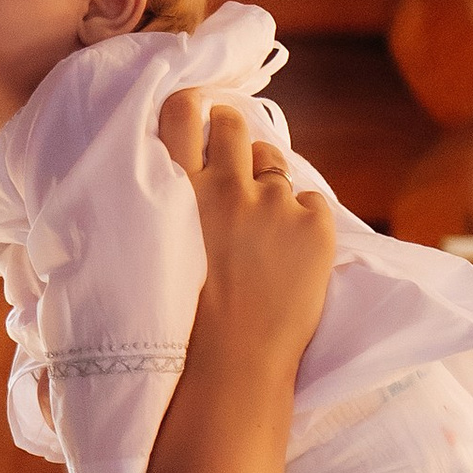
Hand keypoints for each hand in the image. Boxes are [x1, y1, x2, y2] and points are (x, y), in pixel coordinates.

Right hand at [158, 91, 333, 379]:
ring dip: (269, 184)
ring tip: (262, 226)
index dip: (192, 107)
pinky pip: (311, 203)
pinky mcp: (315, 224)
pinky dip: (305, 223)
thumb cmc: (184, 322)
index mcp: (179, 192)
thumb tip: (175, 182)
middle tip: (232, 157)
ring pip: (275, 164)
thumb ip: (166, 210)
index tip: (196, 113)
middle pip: (233, 124)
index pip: (180, 114)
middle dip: (233, 132)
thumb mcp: (157, 252)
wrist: (233, 364)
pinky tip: (291, 257)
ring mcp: (275, 203)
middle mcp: (226, 187)